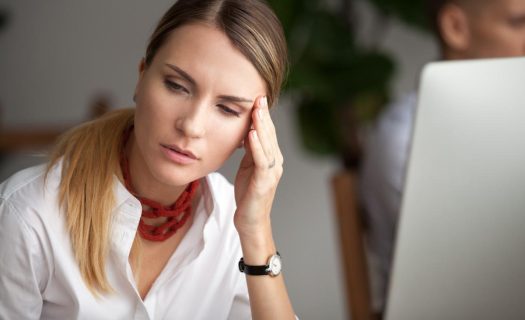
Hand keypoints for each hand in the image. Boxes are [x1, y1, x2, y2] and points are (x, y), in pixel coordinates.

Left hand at [234, 96, 282, 237]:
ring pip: (267, 145)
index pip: (268, 132)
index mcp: (271, 158)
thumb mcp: (248, 167)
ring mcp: (272, 172)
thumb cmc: (248, 195)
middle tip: (259, 97)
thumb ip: (250, 150)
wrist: (251, 221)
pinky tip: (252, 134)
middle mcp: (275, 163)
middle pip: (270, 135)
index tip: (257, 98)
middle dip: (264, 116)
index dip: (263, 115)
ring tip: (256, 110)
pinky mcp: (264, 182)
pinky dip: (257, 146)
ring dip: (262, 126)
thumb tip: (246, 130)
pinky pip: (261, 160)